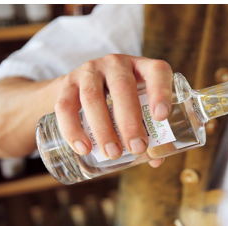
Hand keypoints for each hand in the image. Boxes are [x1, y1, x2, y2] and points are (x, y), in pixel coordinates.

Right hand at [54, 54, 173, 166]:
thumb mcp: (136, 109)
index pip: (156, 71)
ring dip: (103, 128)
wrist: (80, 90)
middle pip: (122, 88)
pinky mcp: (66, 84)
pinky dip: (73, 130)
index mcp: (141, 68)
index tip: (161, 117)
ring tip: (112, 152)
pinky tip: (84, 148)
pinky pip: (65, 107)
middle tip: (136, 147)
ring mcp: (89, 72)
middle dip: (130, 121)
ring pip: (92, 97)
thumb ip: (148, 133)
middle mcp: (115, 64)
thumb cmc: (117, 104)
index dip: (160, 91)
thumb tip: (157, 160)